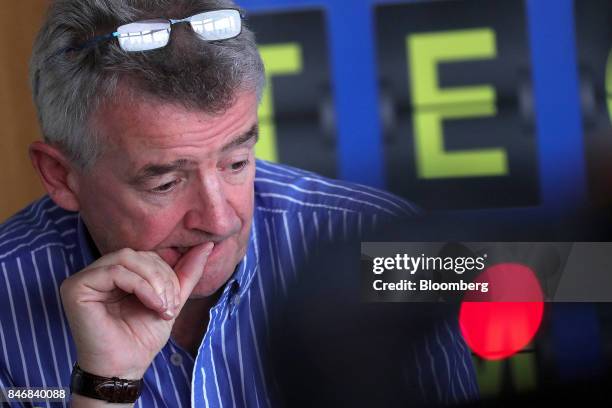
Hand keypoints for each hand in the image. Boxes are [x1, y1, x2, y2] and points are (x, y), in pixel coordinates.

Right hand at [60, 242, 213, 379]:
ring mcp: (84, 278)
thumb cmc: (142, 338)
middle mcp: (97, 272)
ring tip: (162, 306)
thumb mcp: (171, 300)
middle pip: (136, 255)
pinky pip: (114, 272)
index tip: (175, 301)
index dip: (166, 273)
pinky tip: (152, 304)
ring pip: (127, 258)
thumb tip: (208, 246)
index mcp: (116, 273)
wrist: (126, 367)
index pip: (145, 256)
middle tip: (170, 305)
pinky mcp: (76, 287)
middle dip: (162, 277)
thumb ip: (186, 273)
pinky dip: (140, 286)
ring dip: (153, 282)